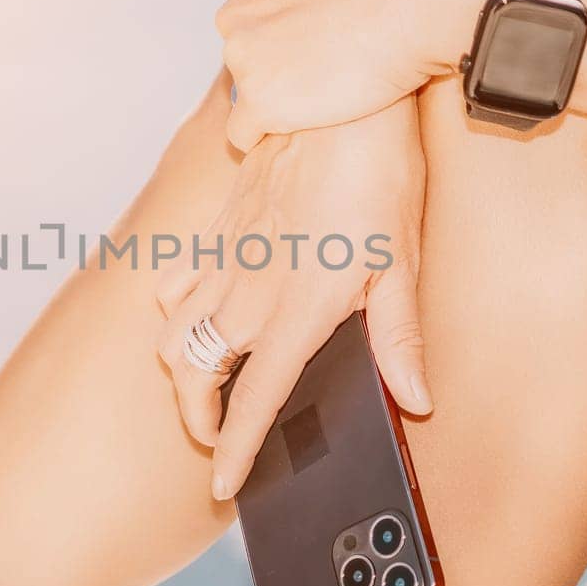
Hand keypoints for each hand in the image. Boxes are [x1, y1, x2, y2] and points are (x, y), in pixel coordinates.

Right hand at [155, 99, 432, 501]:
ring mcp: (224, 258)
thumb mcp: (404, 261)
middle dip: (196, 417)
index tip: (224, 485)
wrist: (339, 99)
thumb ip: (400, 337)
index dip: (234, 452)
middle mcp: (248, 292)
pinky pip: (176, 283)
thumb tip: (414, 399)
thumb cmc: (379, 176)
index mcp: (296, 311)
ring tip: (207, 383)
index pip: (254, 402)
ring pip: (173, 334)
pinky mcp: (217, 229)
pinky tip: (200, 313)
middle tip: (216, 435)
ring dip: (182, 369)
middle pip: (193, 376)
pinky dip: (176, 312)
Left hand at [216, 0, 506, 151]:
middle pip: (244, 57)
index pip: (245, 18)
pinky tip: (306, 131)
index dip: (284, 35)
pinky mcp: (259, 102)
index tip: (322, 41)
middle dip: (278, 67)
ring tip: (333, 95)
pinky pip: (242, 135)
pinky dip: (268, 139)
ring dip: (281, 101)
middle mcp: (233, 14)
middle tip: (332, 71)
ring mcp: (242, 59)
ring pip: (246, 95)